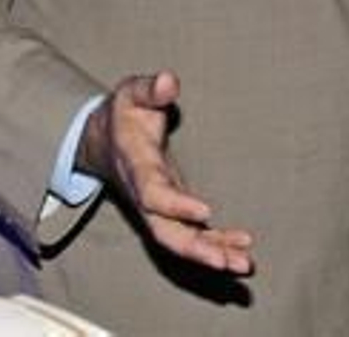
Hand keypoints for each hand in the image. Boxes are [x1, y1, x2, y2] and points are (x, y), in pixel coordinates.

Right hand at [78, 70, 253, 274]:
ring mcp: (158, 208)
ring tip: (245, 265)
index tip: (205, 210)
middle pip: (165, 232)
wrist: (104, 139)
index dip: (175, 204)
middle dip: (196, 249)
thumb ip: (149, 88)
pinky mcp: (172, 211)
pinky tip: (243, 253)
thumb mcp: (131, 92)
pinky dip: (216, 246)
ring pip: (180, 241)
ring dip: (212, 255)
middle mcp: (145, 195)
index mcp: (136, 166)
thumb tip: (167, 82)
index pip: (152, 193)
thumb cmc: (125, 113)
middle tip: (228, 263)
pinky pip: (191, 236)